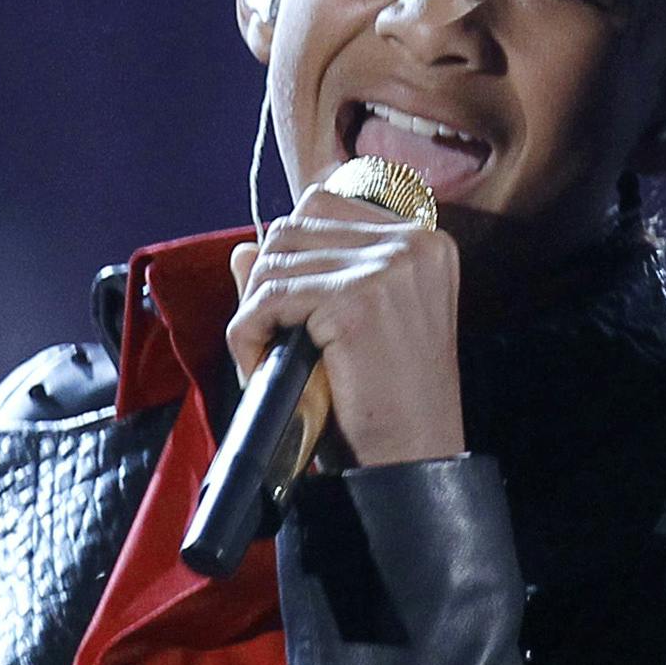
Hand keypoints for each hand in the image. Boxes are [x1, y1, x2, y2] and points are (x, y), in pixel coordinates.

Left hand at [226, 187, 465, 470]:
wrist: (413, 461)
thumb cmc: (386, 403)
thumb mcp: (350, 329)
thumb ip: (303, 279)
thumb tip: (241, 250)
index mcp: (424, 241)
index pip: (323, 203)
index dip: (290, 254)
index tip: (285, 307)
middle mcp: (414, 243)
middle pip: (293, 225)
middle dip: (265, 282)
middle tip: (266, 338)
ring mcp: (389, 267)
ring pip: (274, 259)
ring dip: (253, 310)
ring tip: (264, 357)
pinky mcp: (358, 299)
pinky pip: (268, 298)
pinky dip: (247, 333)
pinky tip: (260, 367)